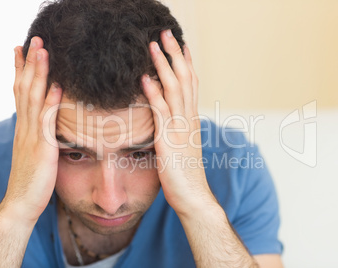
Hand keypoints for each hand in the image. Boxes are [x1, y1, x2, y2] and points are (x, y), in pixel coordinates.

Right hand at [2, 37, 61, 222]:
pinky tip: (57, 87)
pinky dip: (51, 102)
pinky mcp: (41, 148)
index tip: (23, 50)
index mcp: (23, 128)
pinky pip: (46, 121)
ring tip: (43, 51)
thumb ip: (41, 136)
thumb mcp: (34, 153)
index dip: (21, 71)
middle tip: (34, 40)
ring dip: (38, 73)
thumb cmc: (31, 180)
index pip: (20, 93)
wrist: (21, 203)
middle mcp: (24, 127)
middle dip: (29, 63)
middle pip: (24, 88)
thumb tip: (50, 125)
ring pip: (33, 98)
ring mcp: (31, 136)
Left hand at [142, 30, 215, 215]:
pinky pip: (161, 110)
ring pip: (174, 88)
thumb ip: (177, 130)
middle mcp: (189, 118)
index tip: (179, 45)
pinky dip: (153, 92)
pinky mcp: (169, 139)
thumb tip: (167, 121)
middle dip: (175, 54)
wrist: (193, 196)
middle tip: (166, 33)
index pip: (191, 84)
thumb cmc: (186, 174)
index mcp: (192, 119)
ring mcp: (180, 127)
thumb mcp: (182, 146)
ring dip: (163, 65)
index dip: (185, 63)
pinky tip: (144, 78)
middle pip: (184, 78)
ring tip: (153, 45)